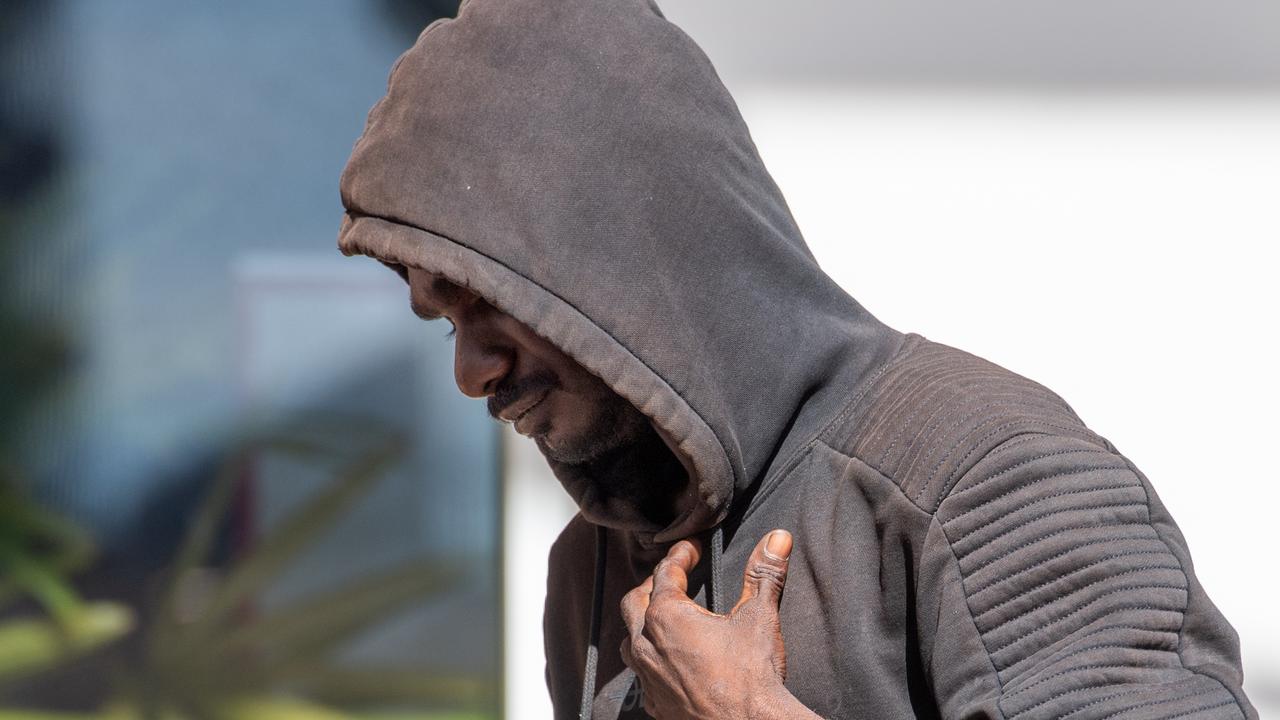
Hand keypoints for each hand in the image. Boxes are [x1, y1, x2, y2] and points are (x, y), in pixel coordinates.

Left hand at [619, 529, 803, 718]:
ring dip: (643, 623)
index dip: (680, 555)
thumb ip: (764, 573)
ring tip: (663, 616)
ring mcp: (647, 677)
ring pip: (631, 639)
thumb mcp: (759, 617)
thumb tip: (777, 538)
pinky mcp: (655, 704)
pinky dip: (651, 660)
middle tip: (673, 576)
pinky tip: (668, 661)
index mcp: (667, 616)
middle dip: (652, 585)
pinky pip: (642, 674)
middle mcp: (647, 644)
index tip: (692, 548)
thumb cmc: (751, 675)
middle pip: (634, 601)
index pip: (666, 572)